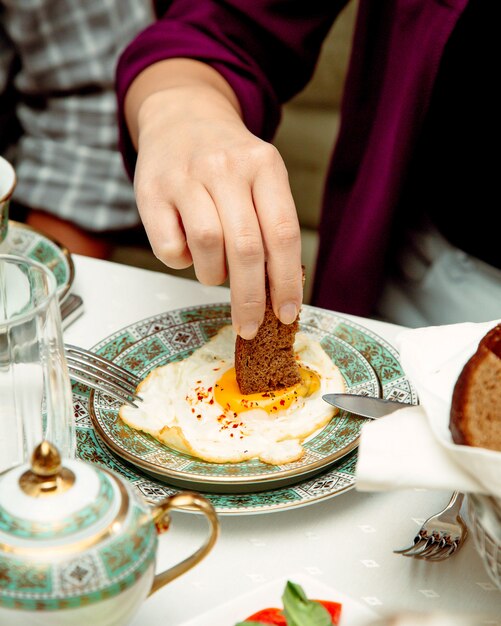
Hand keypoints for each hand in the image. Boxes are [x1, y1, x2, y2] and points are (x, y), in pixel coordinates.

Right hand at [130, 71, 301, 338]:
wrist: (181, 116)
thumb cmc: (228, 163)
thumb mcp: (261, 177)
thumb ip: (270, 225)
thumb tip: (277, 292)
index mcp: (264, 165)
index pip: (283, 234)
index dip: (287, 281)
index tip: (287, 314)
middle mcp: (227, 167)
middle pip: (246, 248)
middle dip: (250, 298)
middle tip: (249, 326)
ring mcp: (186, 176)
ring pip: (207, 245)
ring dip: (212, 274)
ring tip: (214, 270)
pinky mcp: (151, 191)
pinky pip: (169, 246)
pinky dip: (180, 261)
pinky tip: (185, 249)